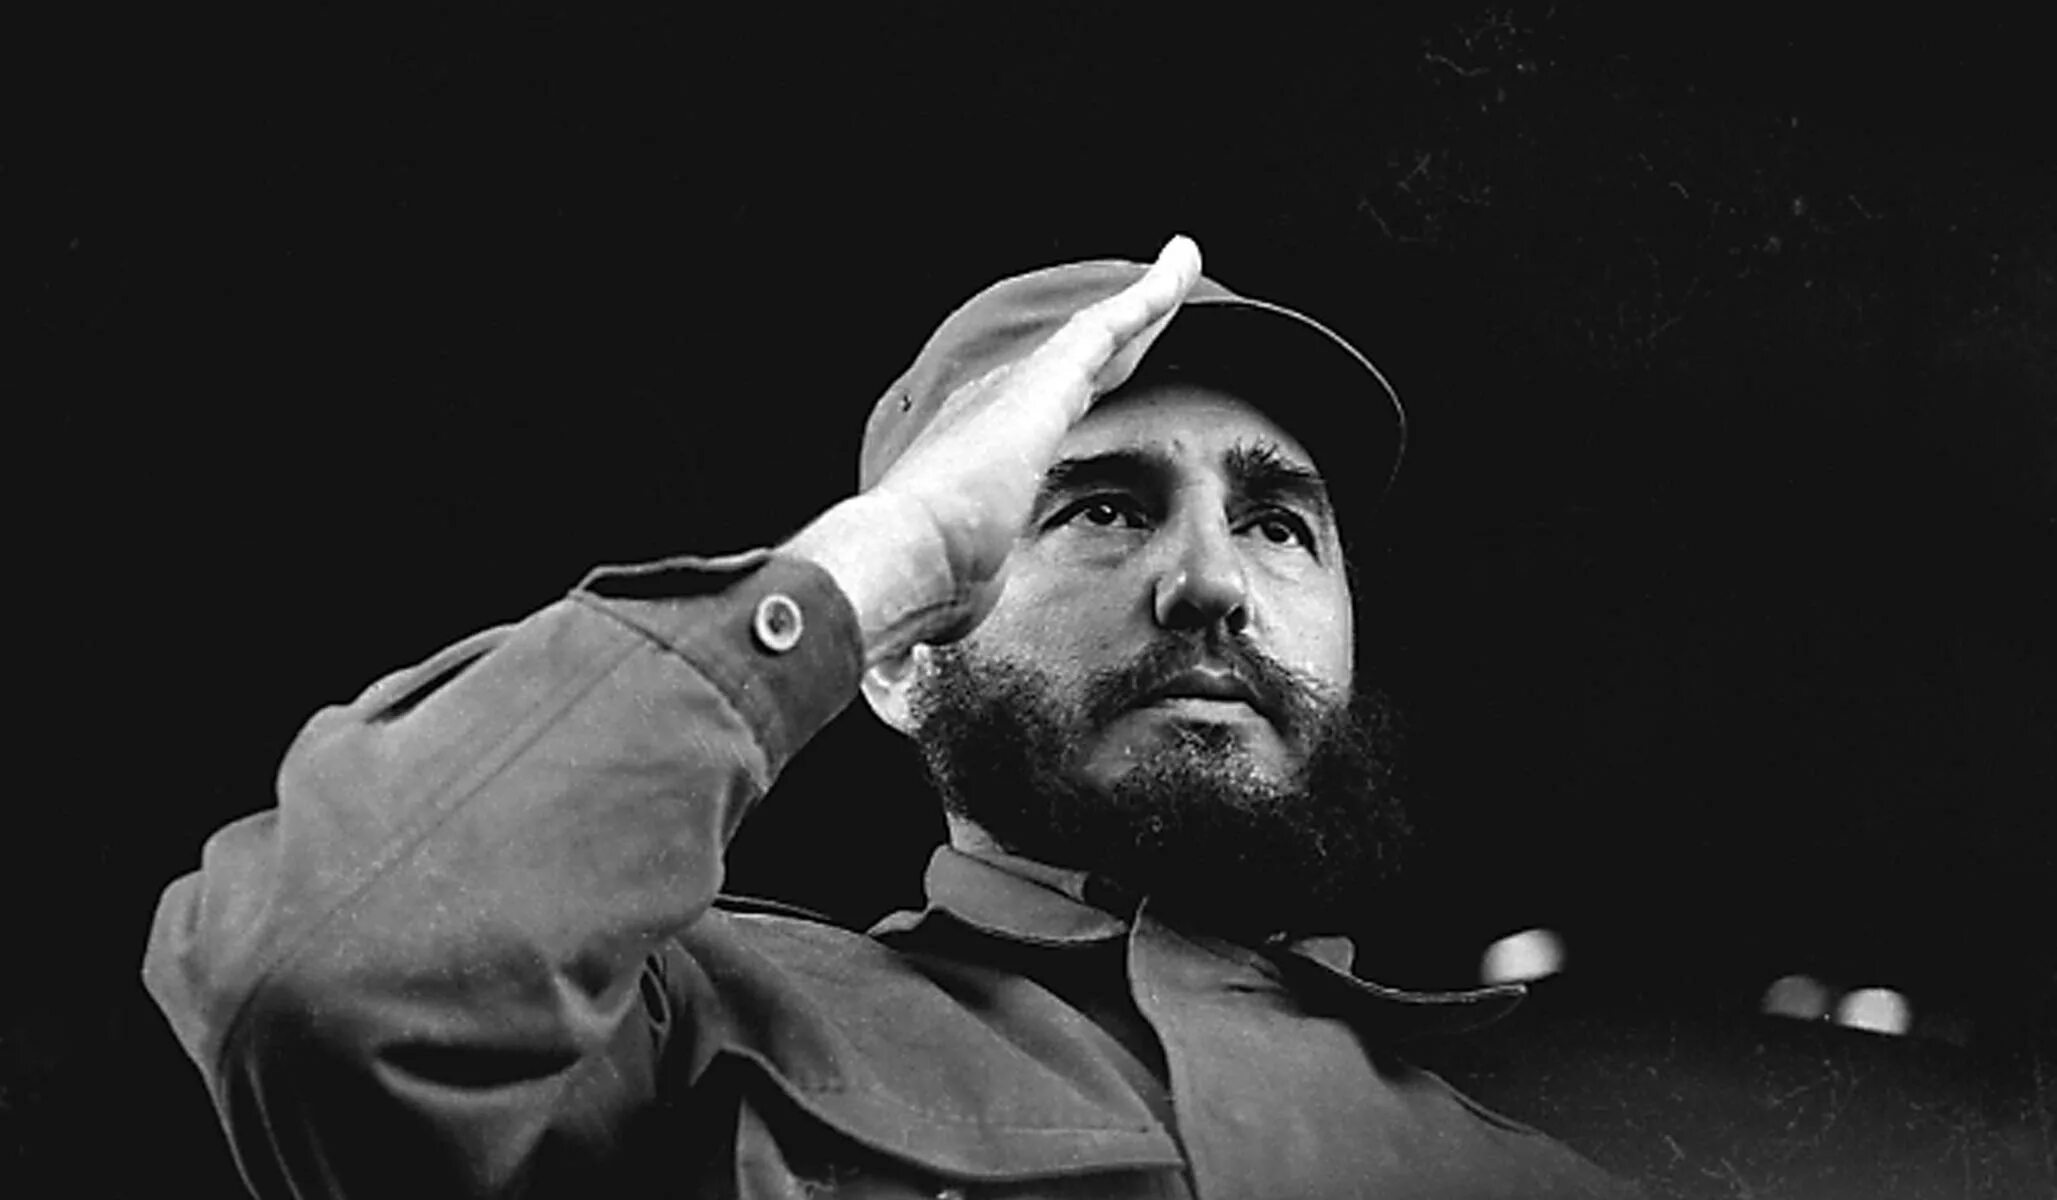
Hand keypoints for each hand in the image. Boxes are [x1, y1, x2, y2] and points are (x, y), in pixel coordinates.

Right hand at [785, 236, 1203, 663]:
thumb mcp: (948, 599)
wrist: (904, 561)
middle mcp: (998, 409)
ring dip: (1141, 300)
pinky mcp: (1046, 382)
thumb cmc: (917, 592)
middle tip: (1149, 305)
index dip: (1076, 396)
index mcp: (983, 457)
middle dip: (1118, 336)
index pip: (1043, 420)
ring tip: (1178, 265)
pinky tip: (1178, 269)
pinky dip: (1148, 294)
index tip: (1093, 384)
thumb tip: (902, 672)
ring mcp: (1020, 391)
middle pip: (1079, 366)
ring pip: (1100, 331)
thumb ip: (945, 609)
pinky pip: (1112, 324)